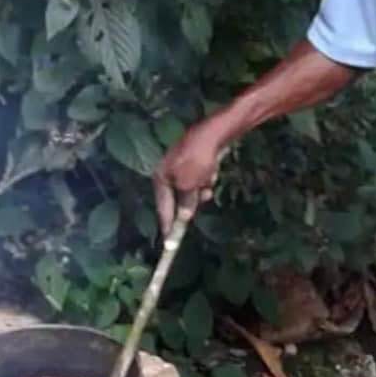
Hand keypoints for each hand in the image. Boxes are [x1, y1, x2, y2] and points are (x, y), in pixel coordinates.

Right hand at [153, 117, 228, 233]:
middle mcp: (169, 172)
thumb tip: (183, 216)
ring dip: (203, 188)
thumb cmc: (197, 160)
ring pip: (194, 190)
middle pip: (180, 199)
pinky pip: (202, 179)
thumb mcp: (189, 185)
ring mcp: (183, 167)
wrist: (214, 134)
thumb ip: (185, 203)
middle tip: (201, 194)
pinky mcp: (197, 162)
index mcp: (160, 177)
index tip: (169, 242)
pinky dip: (208, 177)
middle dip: (193, 199)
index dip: (168, 225)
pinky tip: (212, 170)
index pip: (163, 208)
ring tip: (208, 177)